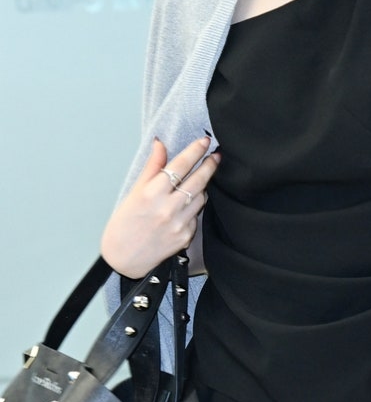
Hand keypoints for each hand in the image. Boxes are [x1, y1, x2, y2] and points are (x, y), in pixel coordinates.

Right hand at [101, 136, 220, 278]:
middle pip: (198, 180)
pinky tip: (187, 205)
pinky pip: (197, 215)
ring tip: (200, 180)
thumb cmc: (125, 224)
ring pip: (201, 197)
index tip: (205, 141)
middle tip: (216, 155)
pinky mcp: (186, 236)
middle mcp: (168, 208)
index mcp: (152, 193)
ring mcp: (179, 223)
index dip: (195, 150)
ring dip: (203, 186)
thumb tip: (160, 143)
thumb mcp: (134, 192)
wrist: (123, 259)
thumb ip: (152, 167)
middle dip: (210, 165)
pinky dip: (194, 207)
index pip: (180, 165)